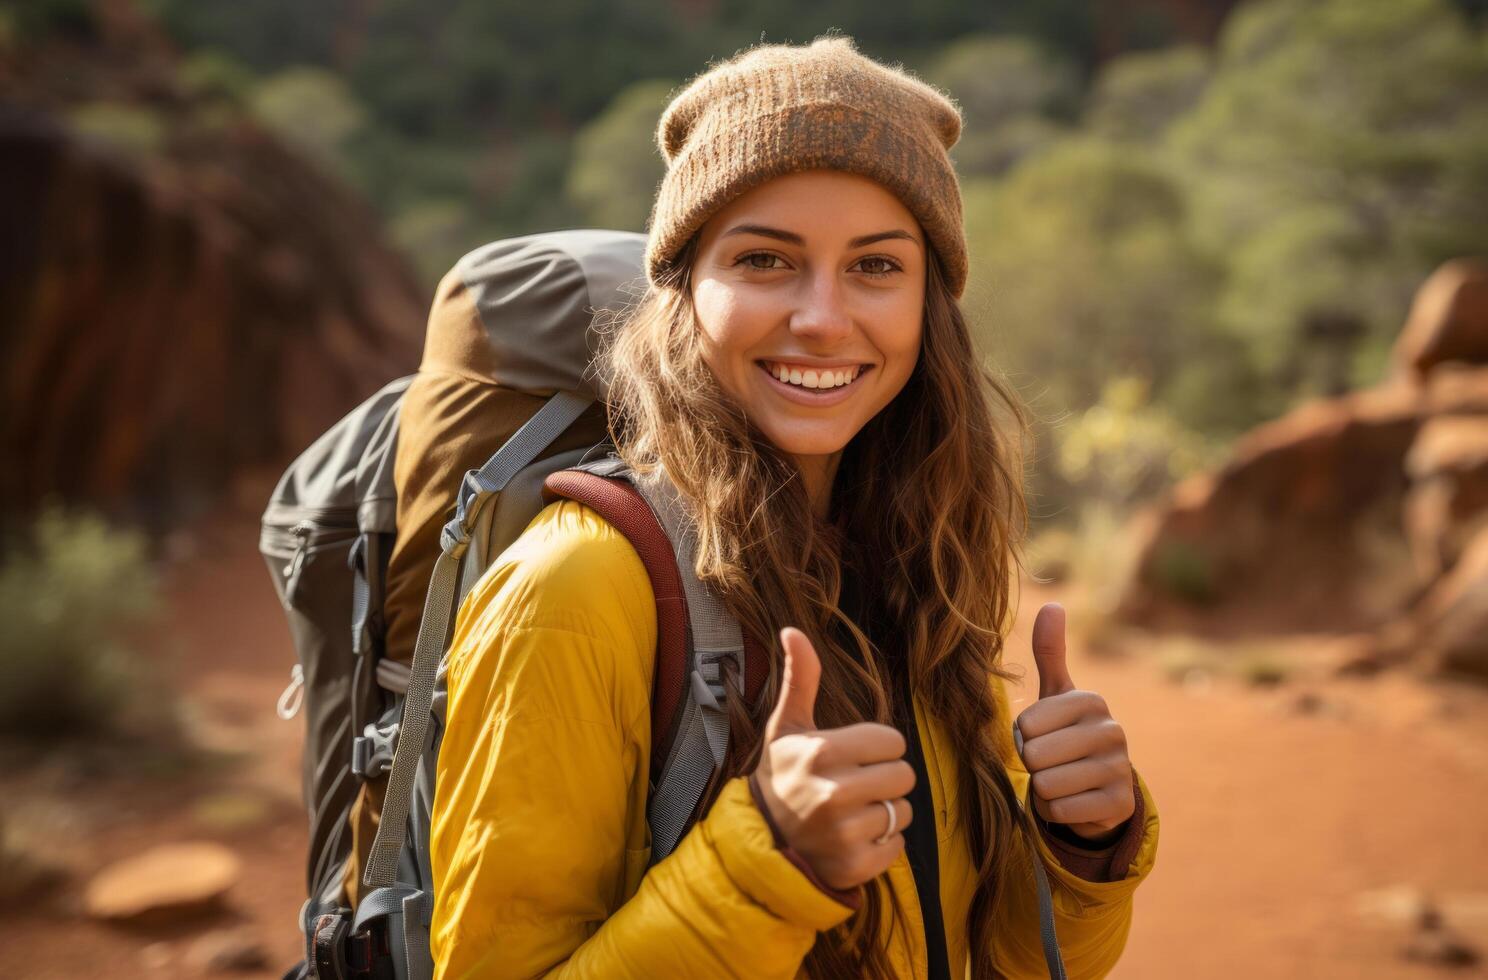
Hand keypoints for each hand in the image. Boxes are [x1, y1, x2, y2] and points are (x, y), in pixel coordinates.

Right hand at [752, 627, 914, 890]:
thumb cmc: (782, 774)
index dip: (877, 747)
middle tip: (855, 785)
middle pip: (905, 776)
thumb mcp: (786, 726)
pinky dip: (881, 845)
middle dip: (885, 779)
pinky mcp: (853, 866)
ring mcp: (843, 834)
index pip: (893, 741)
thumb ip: (801, 678)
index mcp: (821, 752)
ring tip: (851, 813)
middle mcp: (833, 793)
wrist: (760, 840)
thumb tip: (792, 629)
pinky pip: (897, 848)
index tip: (852, 756)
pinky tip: (852, 839)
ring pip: (902, 812)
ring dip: (884, 813)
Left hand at [1015, 603, 1135, 842]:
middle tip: (1050, 763)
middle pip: (1036, 755)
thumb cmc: (1066, 733)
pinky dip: (1057, 812)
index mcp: (1091, 700)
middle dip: (1033, 766)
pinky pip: (1062, 811)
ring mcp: (1121, 768)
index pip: (1027, 723)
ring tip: (1061, 780)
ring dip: (1044, 790)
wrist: (1098, 787)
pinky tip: (1073, 802)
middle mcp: (1113, 730)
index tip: (1042, 736)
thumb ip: (1051, 651)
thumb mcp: (1057, 694)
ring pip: (1047, 785)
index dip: (1024, 736)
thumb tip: (1053, 603)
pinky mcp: (1120, 804)